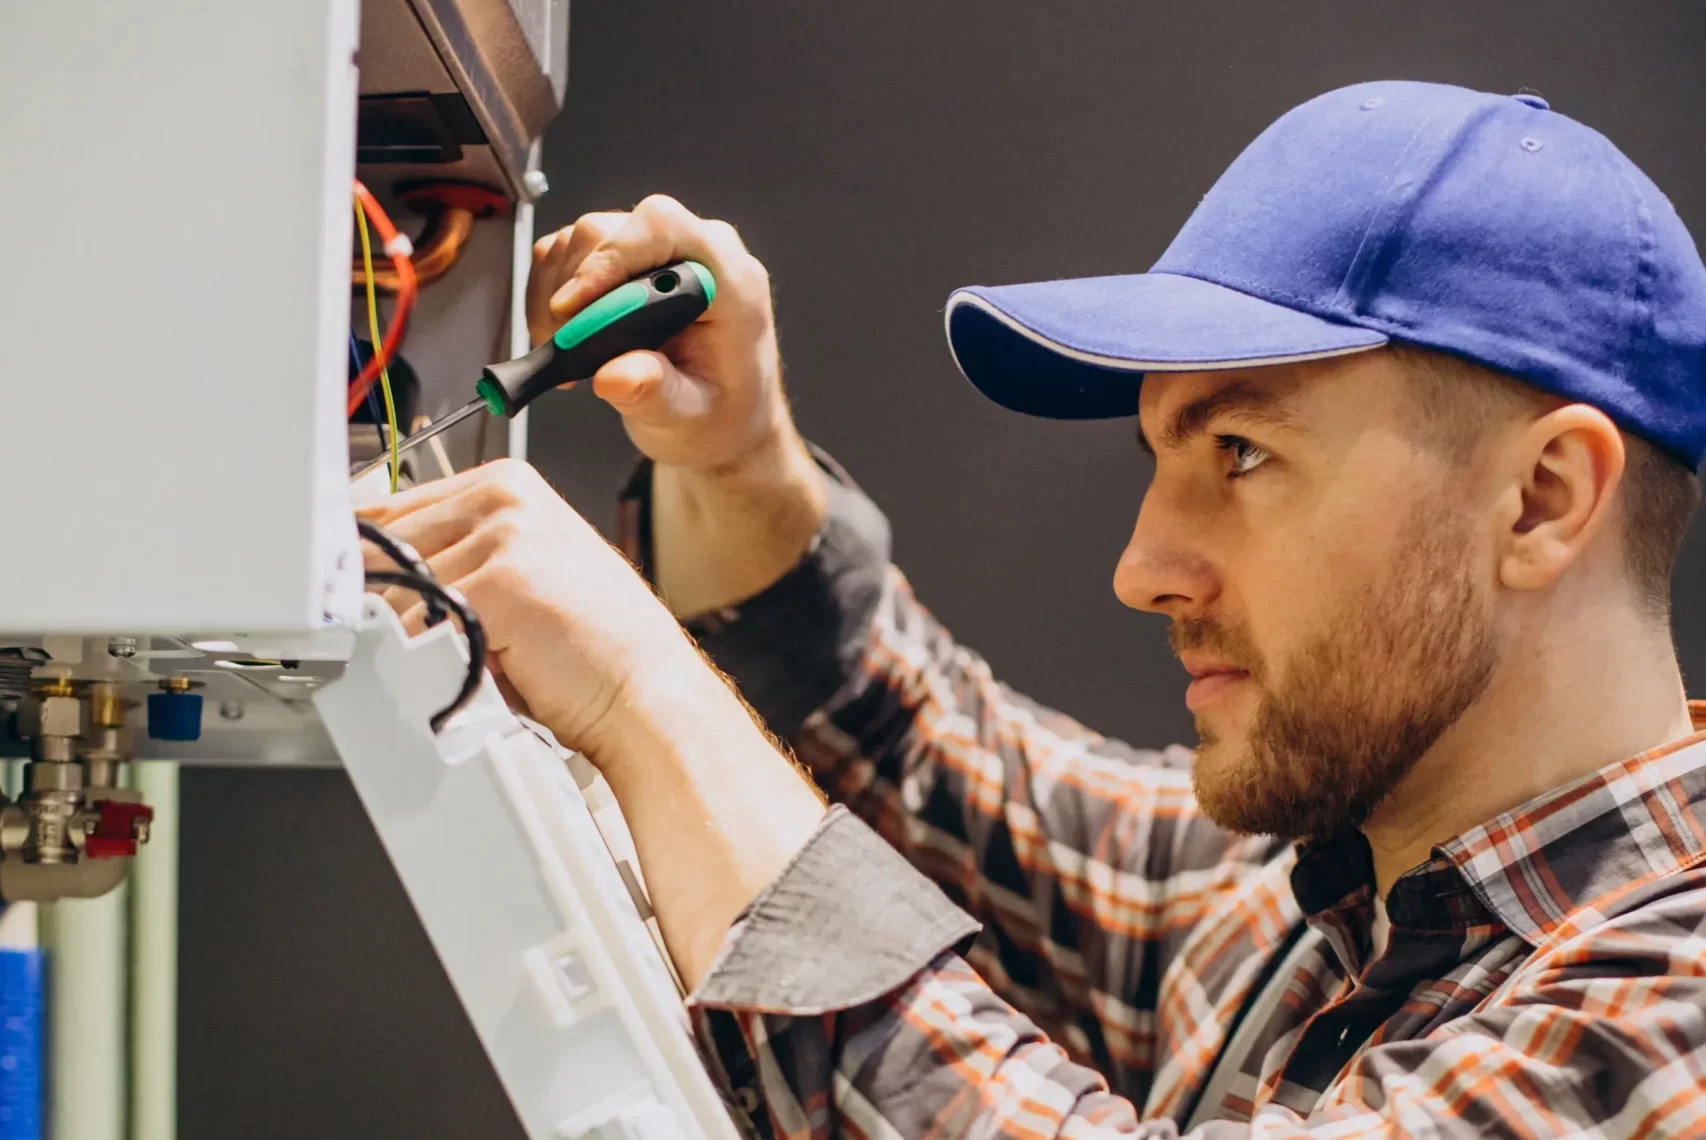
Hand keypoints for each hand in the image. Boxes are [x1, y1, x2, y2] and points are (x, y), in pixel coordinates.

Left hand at [357, 459, 716, 760]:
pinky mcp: (499, 580)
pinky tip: (465, 669)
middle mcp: (505, 497)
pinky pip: (419, 623)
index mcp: (509, 485)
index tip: (350, 594)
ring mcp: (504, 533)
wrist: (644, 693)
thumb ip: (456, 561)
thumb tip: (372, 580)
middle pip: (386, 545)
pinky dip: (427, 657)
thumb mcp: (520, 579)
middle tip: (405, 642)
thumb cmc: (592, 648)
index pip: (392, 508)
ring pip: (398, 590)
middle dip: (383, 601)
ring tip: (459, 659)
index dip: (367, 560)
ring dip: (411, 636)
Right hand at [528, 196, 827, 615]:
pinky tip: (563, 344)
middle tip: (560, 340)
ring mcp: (664, 260)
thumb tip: (621, 374)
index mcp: (728, 279)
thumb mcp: (689, 422)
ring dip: (561, 291)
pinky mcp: (630, 272)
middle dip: (577, 280)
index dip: (612, 259)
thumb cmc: (719, 428)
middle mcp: (699, 256)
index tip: (577, 308)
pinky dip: (557, 296)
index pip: (664, 230)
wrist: (727, 436)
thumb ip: (656, 396)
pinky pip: (576, 260)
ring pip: (588, 240)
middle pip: (616, 228)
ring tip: (563, 351)